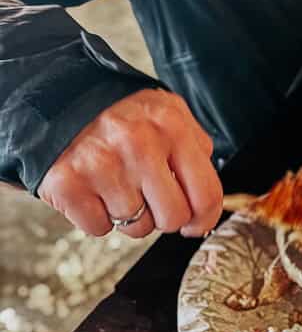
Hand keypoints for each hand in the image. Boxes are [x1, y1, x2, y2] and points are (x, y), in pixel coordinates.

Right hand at [38, 89, 222, 238]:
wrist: (63, 103)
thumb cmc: (123, 116)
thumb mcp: (168, 114)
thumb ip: (196, 150)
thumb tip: (208, 203)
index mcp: (171, 125)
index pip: (206, 192)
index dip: (205, 218)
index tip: (197, 225)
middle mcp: (138, 143)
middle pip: (173, 218)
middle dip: (164, 216)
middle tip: (150, 198)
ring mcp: (102, 164)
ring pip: (136, 228)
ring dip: (129, 216)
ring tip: (118, 186)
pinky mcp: (69, 184)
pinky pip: (99, 228)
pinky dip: (98, 217)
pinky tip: (95, 191)